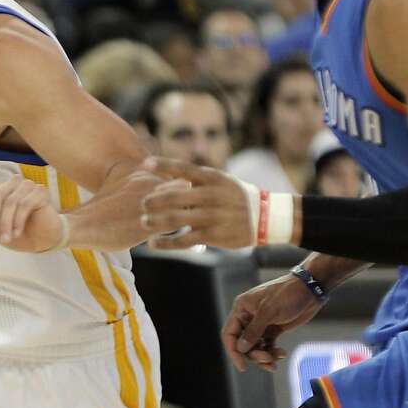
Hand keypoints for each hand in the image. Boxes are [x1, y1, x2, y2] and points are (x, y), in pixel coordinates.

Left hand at [0, 176, 66, 252]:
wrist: (43, 240)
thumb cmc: (19, 232)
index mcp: (0, 188)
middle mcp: (13, 183)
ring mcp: (27, 186)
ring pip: (11, 201)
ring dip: (7, 222)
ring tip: (8, 237)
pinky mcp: (40, 192)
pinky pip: (25, 204)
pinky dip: (18, 221)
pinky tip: (18, 232)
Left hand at [140, 158, 256, 248]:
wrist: (265, 217)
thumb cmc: (235, 196)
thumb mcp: (221, 180)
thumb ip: (197, 179)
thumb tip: (167, 176)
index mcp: (212, 178)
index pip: (184, 169)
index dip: (163, 165)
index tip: (145, 163)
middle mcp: (211, 195)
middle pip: (174, 197)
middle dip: (153, 201)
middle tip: (143, 204)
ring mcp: (212, 216)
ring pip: (175, 219)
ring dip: (155, 222)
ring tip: (144, 222)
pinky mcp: (213, 235)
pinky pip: (183, 240)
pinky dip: (165, 243)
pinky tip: (154, 244)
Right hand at [222, 273, 324, 372]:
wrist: (310, 290)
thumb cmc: (288, 294)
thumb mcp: (269, 312)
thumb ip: (253, 331)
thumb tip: (241, 348)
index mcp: (241, 309)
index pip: (229, 334)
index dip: (233, 351)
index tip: (242, 366)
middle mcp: (248, 317)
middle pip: (243, 344)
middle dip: (254, 354)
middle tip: (268, 359)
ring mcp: (261, 324)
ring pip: (255, 347)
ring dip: (264, 356)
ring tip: (276, 359)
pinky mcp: (273, 329)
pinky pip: (267, 346)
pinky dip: (272, 352)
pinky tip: (282, 354)